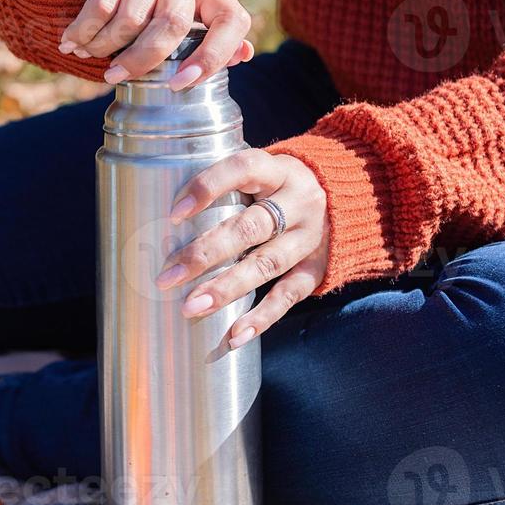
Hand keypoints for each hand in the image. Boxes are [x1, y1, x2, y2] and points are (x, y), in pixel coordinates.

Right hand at [61, 0, 254, 89]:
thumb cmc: (129, 7)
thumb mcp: (163, 25)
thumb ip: (197, 42)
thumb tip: (244, 56)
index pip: (231, 19)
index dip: (214, 55)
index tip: (181, 84)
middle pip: (173, 23)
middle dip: (140, 59)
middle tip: (114, 76)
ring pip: (132, 17)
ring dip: (102, 45)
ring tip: (84, 53)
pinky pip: (102, 4)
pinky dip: (83, 30)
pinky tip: (71, 40)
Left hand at [154, 149, 328, 347]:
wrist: (349, 198)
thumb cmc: (278, 187)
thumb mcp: (262, 174)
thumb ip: (224, 188)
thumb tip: (155, 215)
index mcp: (279, 170)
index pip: (243, 168)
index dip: (207, 187)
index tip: (174, 214)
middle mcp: (298, 202)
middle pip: (249, 228)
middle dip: (205, 253)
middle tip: (166, 277)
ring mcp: (310, 238)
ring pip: (266, 264)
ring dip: (226, 288)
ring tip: (191, 307)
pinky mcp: (317, 269)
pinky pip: (288, 296)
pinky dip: (261, 318)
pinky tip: (233, 335)